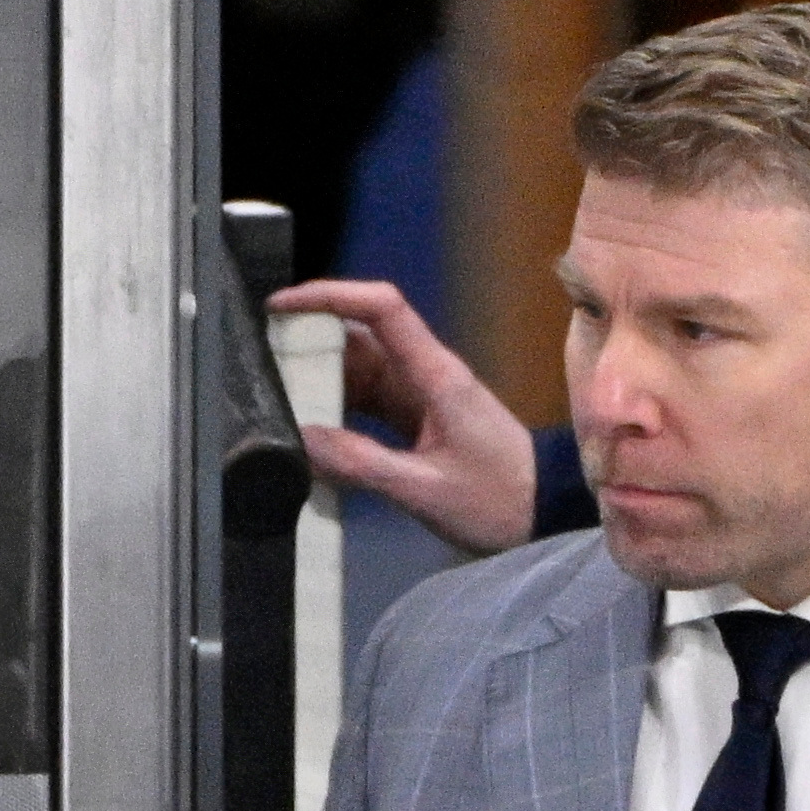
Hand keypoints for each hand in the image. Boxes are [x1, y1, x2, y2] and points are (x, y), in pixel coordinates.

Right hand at [268, 272, 540, 551]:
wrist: (546, 515)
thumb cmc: (501, 501)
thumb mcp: (425, 489)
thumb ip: (362, 463)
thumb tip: (303, 439)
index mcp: (437, 376)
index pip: (382, 307)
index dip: (330, 294)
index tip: (282, 306)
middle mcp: (428, 374)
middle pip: (360, 334)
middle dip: (310, 340)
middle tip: (263, 363)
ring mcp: (423, 394)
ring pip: (359, 366)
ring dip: (321, 375)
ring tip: (279, 396)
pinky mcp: (419, 416)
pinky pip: (368, 396)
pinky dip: (338, 402)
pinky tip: (312, 423)